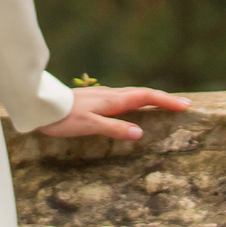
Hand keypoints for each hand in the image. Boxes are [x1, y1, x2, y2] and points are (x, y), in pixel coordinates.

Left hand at [34, 85, 190, 140]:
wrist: (40, 105)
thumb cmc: (63, 117)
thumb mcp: (89, 126)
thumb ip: (113, 129)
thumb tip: (139, 133)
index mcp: (112, 100)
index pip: (145, 97)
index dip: (166, 101)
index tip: (185, 105)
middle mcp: (110, 95)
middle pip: (142, 94)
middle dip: (163, 99)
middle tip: (183, 105)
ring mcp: (102, 96)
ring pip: (132, 95)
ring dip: (150, 99)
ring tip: (164, 104)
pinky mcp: (94, 99)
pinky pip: (122, 99)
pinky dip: (136, 101)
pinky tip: (132, 107)